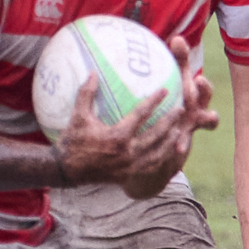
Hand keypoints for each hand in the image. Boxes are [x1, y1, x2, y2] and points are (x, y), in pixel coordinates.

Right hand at [53, 39, 219, 198]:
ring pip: (157, 154)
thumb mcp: (77, 116)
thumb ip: (86, 94)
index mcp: (117, 137)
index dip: (155, 101)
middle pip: (156, 135)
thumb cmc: (72, 142)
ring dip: (170, 141)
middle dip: (171, 121)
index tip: (165, 90)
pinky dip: (161, 158)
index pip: (141, 115)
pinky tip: (166, 150)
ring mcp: (129, 167)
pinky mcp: (128, 176)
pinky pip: (150, 167)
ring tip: (180, 130)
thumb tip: (92, 72)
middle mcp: (127, 153)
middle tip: (181, 109)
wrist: (67, 172)